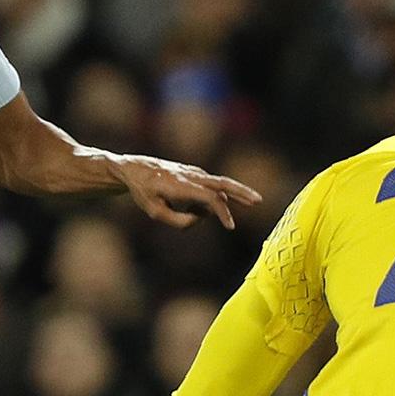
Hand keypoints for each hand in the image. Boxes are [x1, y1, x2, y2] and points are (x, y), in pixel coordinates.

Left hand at [116, 155, 260, 229]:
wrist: (135, 169)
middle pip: (223, 183)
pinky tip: (199, 209)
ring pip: (219, 184)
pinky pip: (208, 187)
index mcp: (181, 186)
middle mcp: (190, 176)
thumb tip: (201, 218)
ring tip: (248, 203)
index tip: (230, 227)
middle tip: (259, 201)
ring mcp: (193, 172)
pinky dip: (212, 199)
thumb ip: (179, 221)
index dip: (223, 213)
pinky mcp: (193, 172)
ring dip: (231, 197)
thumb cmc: (143, 192)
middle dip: (242, 192)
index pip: (211, 199)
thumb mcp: (155, 212)